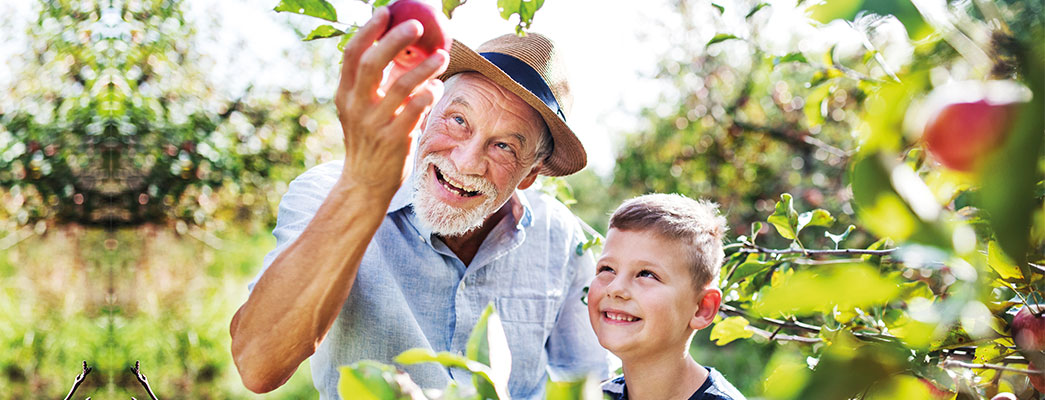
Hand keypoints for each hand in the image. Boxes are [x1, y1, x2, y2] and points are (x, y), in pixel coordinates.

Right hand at [334, 7, 448, 193]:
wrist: (364, 183)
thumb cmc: (369, 140)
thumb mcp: (360, 110)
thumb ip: (373, 83)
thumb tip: (394, 48)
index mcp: (345, 94)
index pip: (353, 53)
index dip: (369, 30)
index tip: (386, 12)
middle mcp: (356, 106)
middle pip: (374, 62)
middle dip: (396, 39)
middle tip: (418, 25)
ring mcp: (374, 123)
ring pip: (402, 85)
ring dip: (425, 67)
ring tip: (443, 56)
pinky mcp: (393, 139)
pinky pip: (416, 109)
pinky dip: (429, 94)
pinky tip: (436, 88)